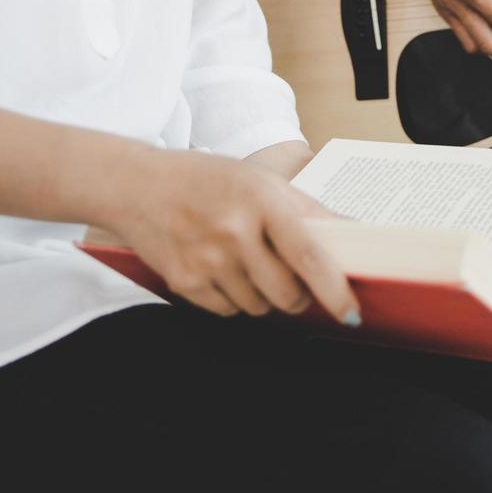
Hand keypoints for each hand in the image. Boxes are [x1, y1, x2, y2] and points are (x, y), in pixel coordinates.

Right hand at [101, 148, 359, 323]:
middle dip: (299, 297)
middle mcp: (234, 231)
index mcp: (261, 200)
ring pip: (260, 307)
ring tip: (247, 263)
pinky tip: (222, 270)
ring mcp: (207, 260)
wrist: (137, 186)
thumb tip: (354, 237)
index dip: (334, 289)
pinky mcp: (185, 282)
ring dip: (265, 296)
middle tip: (295, 283)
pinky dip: (234, 300)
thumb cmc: (208, 180)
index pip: (309, 255)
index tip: (351, 311)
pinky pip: (229, 311)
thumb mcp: (261, 181)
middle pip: (287, 293)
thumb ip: (307, 212)